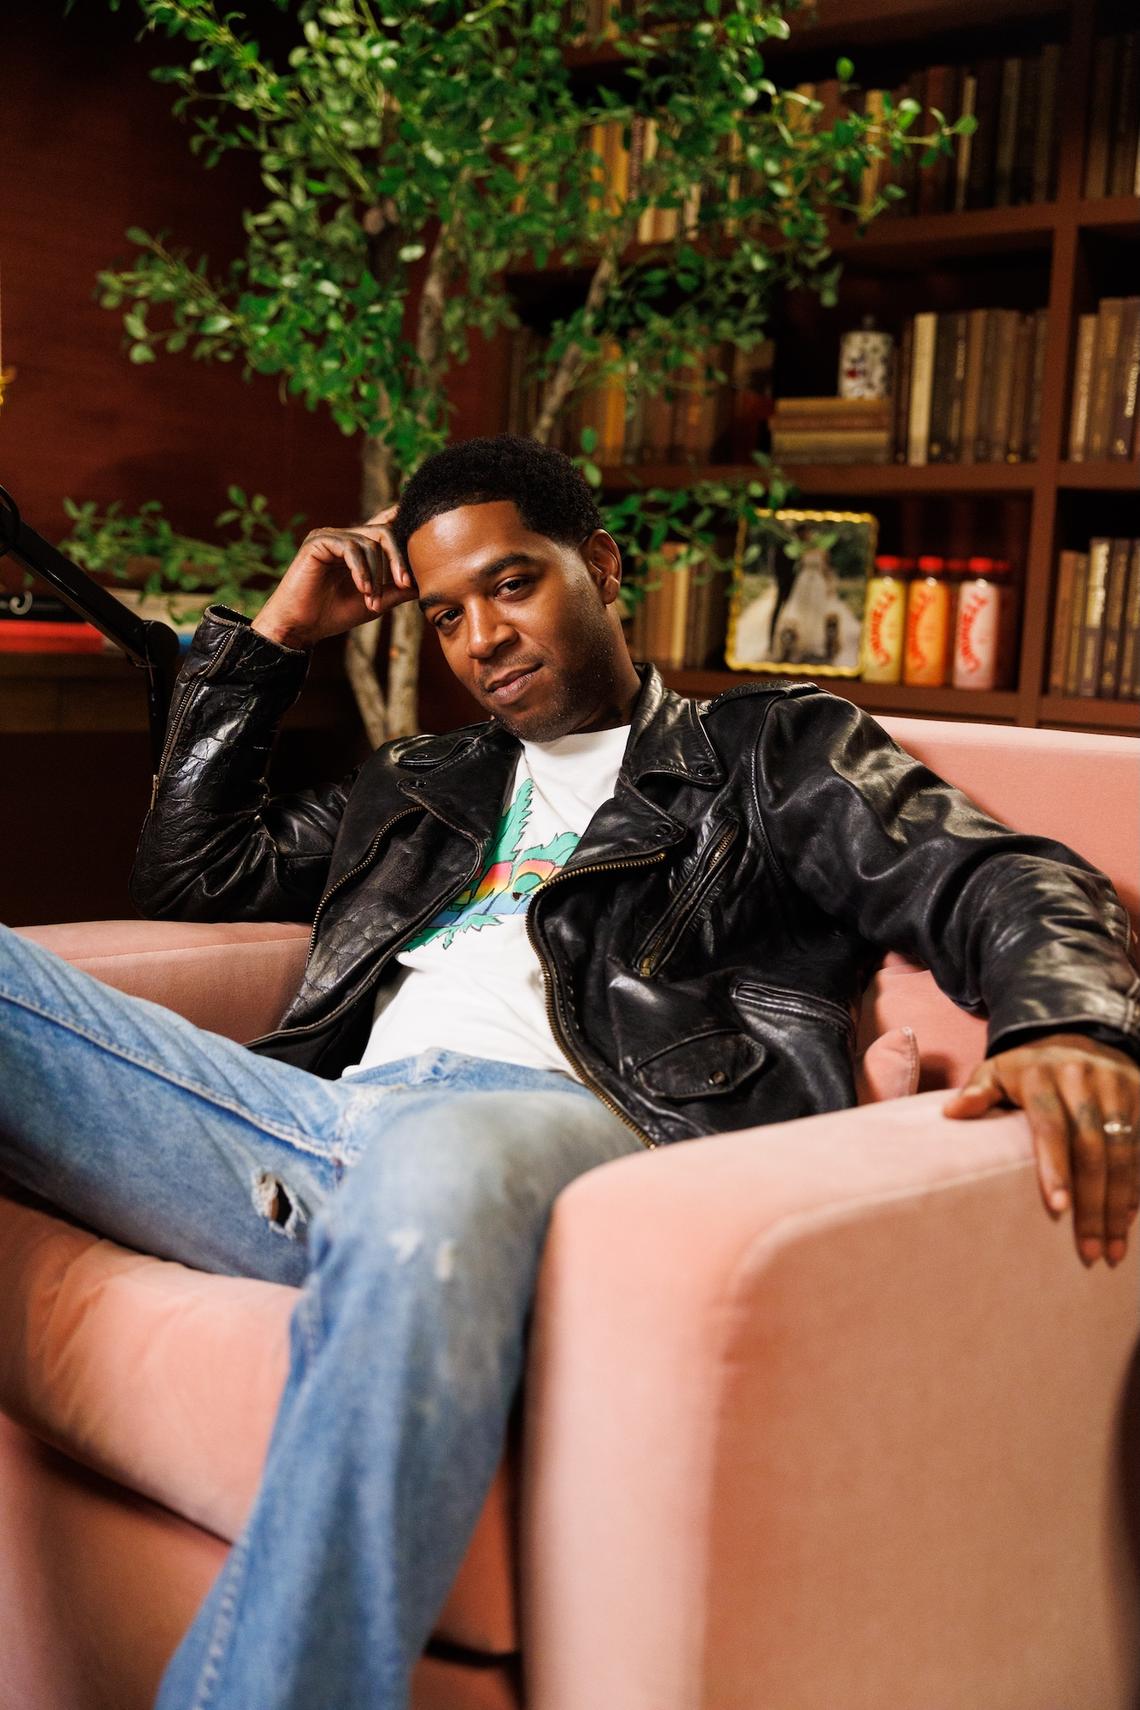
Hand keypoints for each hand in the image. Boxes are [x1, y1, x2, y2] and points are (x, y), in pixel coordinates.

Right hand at [251, 505, 414, 648]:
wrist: (302, 628)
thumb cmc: (334, 615)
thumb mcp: (376, 602)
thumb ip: (397, 590)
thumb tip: (426, 582)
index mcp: (358, 547)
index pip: (384, 526)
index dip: (401, 518)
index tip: (423, 517)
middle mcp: (344, 536)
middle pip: (384, 532)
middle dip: (398, 559)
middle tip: (403, 584)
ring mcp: (330, 536)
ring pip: (369, 542)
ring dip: (376, 574)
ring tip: (371, 600)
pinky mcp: (318, 541)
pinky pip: (350, 547)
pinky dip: (361, 570)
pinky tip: (363, 589)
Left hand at [943, 1033, 1139, 1267]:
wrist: (1077, 1034)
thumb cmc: (1027, 1069)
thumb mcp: (996, 1071)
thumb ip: (978, 1091)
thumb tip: (951, 1113)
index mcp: (1041, 1075)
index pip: (1051, 1125)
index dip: (1055, 1167)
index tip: (1057, 1208)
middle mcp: (1084, 1079)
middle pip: (1094, 1148)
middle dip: (1094, 1202)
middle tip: (1090, 1251)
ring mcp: (1118, 1086)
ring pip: (1125, 1152)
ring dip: (1121, 1204)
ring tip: (1113, 1250)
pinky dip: (1139, 1186)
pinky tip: (1130, 1220)